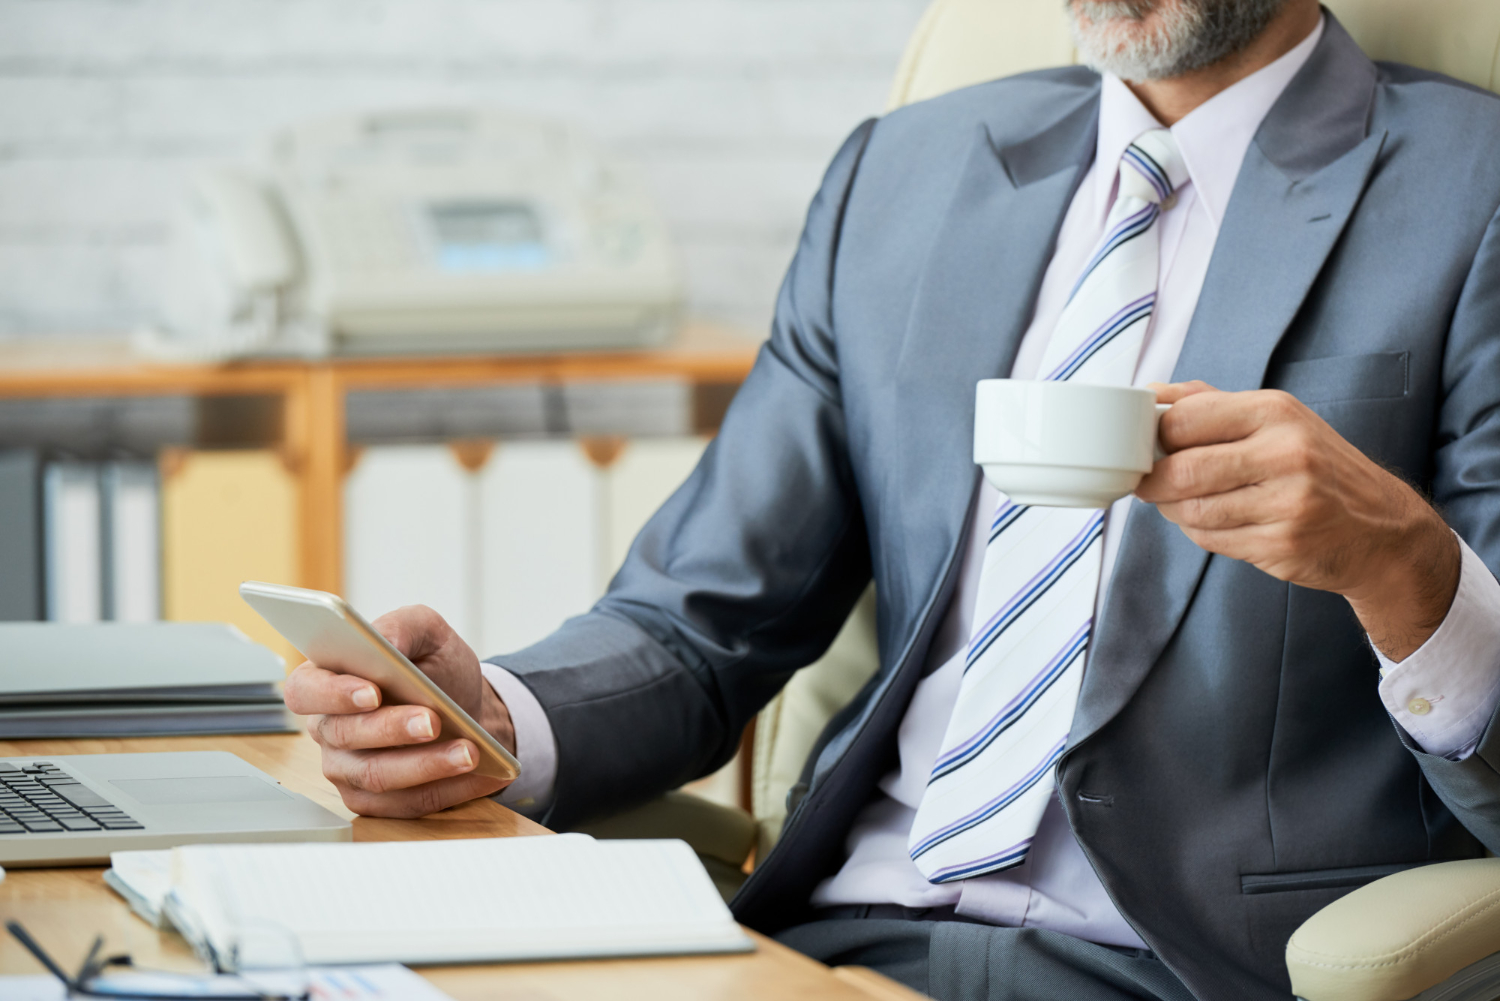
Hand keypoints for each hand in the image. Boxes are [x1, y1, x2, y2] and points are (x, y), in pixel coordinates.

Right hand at [282, 604, 516, 816]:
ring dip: (426, 764)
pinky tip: (483, 773)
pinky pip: (408, 803)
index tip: (372, 692)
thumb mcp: (427, 632)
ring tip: (469, 751)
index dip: (333, 694)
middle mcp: (328, 729)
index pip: (306, 689)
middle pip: (345, 736)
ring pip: (377, 776)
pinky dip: (449, 788)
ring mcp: (347, 770)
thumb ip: (403, 627)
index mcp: (326, 680)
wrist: (468, 708)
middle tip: (433, 721)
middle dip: (393, 729)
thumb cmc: (435, 669)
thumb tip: (386, 643)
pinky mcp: (377, 801)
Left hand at [1135, 381, 1459, 660]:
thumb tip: (1150, 393)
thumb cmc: (1316, 467)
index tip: (1145, 446)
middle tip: (1148, 483)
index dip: (1153, 437)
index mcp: (1276, 412)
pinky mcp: (1281, 545)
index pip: (1185, 420)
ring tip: (1182, 503)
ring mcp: (1287, 503)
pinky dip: (1200, 533)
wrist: (1382, 528)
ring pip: (1192, 510)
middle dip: (1152, 481)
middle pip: (1182, 471)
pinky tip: (1215, 523)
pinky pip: (1211, 540)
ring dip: (1173, 510)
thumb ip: (1209, 404)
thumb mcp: (1275, 419)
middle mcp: (1286, 453)